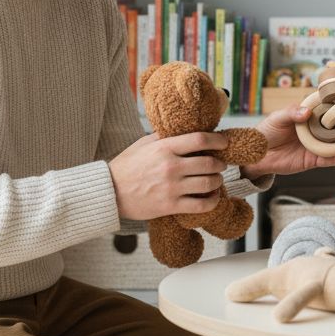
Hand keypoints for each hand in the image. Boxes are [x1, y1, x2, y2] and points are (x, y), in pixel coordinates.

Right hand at [108, 132, 227, 220]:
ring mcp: (172, 187)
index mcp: (164, 148)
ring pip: (208, 183)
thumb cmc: (126, 167)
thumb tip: (184, 130)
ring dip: (217, 181)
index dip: (218, 140)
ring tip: (216, 180)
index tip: (224, 142)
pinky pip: (201, 205)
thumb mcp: (142, 144)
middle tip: (220, 164)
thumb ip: (164, 137)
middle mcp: (171, 167)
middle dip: (220, 163)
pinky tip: (213, 197)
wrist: (110, 192)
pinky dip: (212, 201)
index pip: (200, 139)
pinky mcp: (171, 206)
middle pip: (209, 162)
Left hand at [240, 105, 334, 177]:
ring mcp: (317, 145)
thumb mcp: (277, 118)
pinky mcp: (313, 160)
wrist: (256, 154)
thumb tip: (307, 112)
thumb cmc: (266, 131)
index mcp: (312, 115)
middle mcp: (318, 130)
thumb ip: (292, 113)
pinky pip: (328, 160)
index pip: (332, 109)